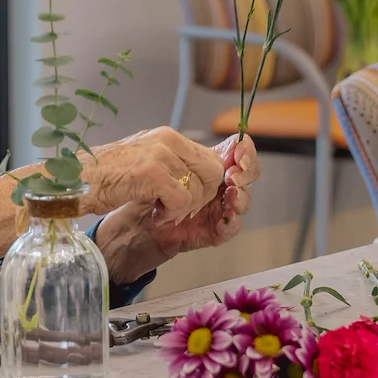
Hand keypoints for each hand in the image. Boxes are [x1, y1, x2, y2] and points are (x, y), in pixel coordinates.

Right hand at [80, 126, 224, 222]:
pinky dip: (171, 214)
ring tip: (159, 210)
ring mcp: (161, 156)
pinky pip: (183, 201)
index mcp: (167, 135)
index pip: (209, 158)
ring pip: (199, 190)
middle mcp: (168, 140)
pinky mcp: (154, 174)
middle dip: (202, 196)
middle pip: (213, 172)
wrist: (76, 179)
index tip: (190, 198)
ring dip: (183, 208)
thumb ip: (170, 161)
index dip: (206, 184)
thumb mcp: (143, 158)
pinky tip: (154, 213)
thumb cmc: (104, 175)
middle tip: (179, 208)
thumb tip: (197, 175)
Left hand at [93, 134, 259, 284]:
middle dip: (245, 173)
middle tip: (233, 176)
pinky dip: (230, 221)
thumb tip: (197, 147)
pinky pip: (230, 227)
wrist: (130, 221)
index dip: (244, 150)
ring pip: (242, 200)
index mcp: (206, 164)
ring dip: (239, 196)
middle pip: (247, 174)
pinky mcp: (211, 230)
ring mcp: (216, 207)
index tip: (238, 154)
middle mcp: (216, 184)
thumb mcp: (157, 164)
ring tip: (230, 194)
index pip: (237, 150)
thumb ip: (180, 154)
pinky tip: (226, 216)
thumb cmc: (142, 190)